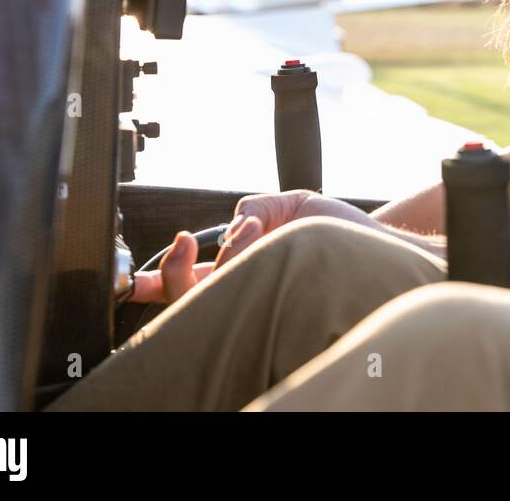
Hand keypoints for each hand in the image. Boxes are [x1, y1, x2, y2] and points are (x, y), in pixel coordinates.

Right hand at [129, 192, 398, 305]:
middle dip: (176, 271)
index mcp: (243, 268)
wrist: (379, 243)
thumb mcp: (289, 206)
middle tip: (187, 242)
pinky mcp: (278, 303)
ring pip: (213, 291)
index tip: (130, 283)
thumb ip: (252, 207)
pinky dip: (244, 248)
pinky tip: (264, 232)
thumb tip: (232, 225)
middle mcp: (248, 289)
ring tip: (255, 228)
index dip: (155, 285)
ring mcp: (261, 298)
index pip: (190, 286)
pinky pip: (240, 281)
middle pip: (188, 300)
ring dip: (226, 252)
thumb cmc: (341, 232)